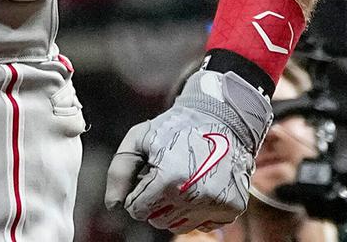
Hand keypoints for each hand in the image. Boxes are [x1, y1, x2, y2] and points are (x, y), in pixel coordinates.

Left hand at [105, 67, 273, 233]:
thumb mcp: (138, 140)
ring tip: (181, 181)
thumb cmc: (175, 128)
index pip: (137, 210)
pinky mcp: (232, 207)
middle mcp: (194, 195)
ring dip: (174, 209)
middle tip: (163, 177)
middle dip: (154, 202)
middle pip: (158, 221)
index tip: (146, 177)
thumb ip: (119, 172)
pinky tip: (199, 186)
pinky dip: (197, 210)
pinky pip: (203, 224)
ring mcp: (216, 203)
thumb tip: (113, 204)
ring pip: (179, 226)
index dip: (136, 194)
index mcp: (169, 179)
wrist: (220, 119)